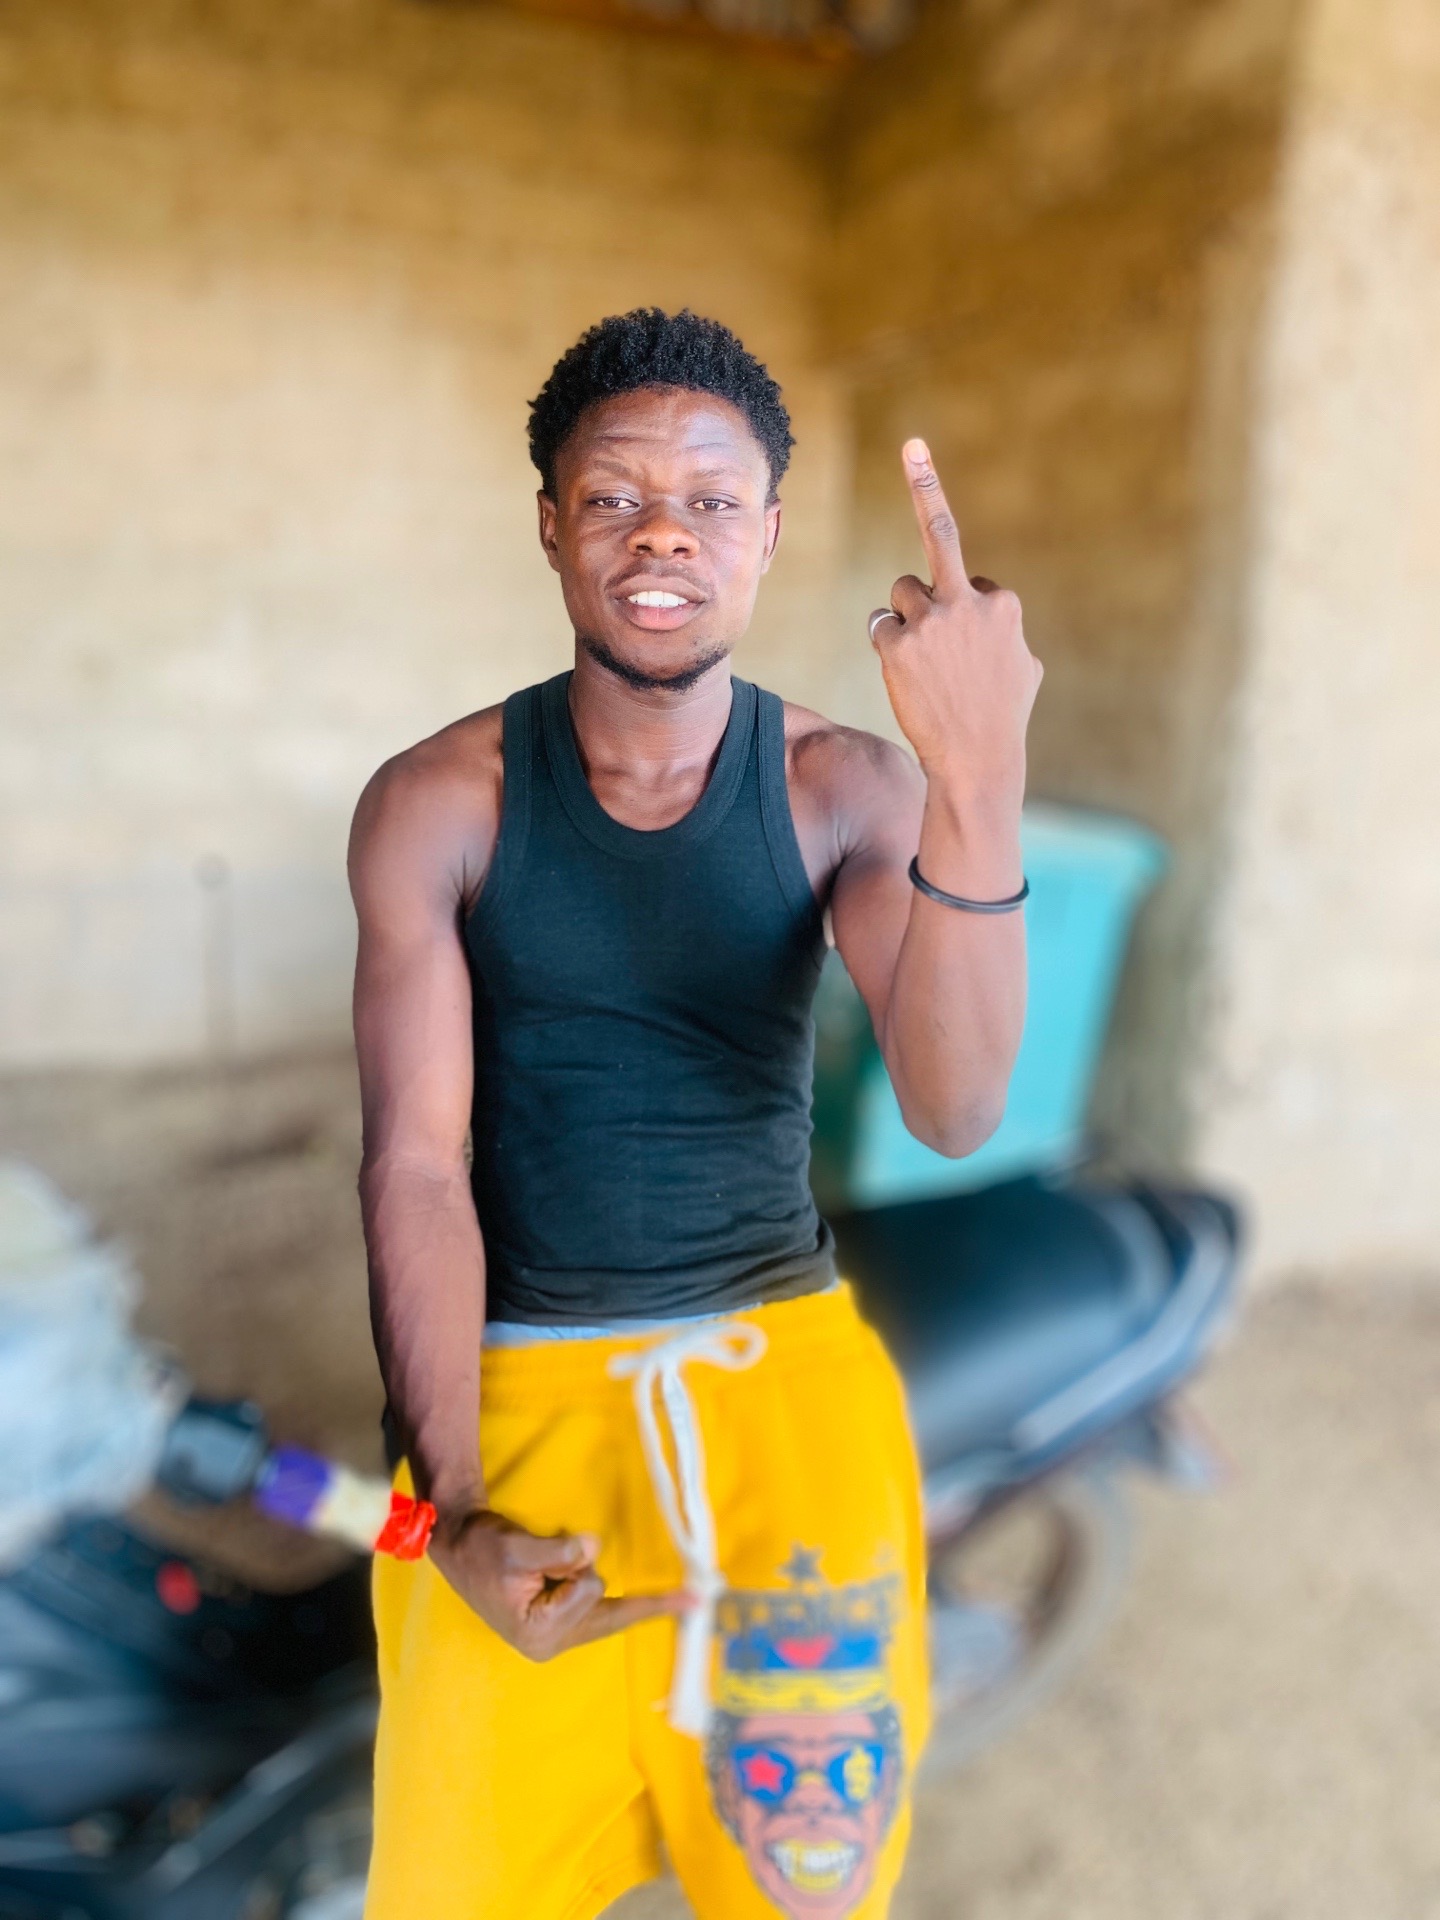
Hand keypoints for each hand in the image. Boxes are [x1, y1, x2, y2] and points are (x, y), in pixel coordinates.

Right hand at [429, 1507, 688, 1660]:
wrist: (458, 1544)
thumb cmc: (482, 1550)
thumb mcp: (517, 1548)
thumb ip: (557, 1552)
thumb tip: (591, 1547)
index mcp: (540, 1633)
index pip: (589, 1590)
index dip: (575, 1564)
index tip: (567, 1550)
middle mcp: (551, 1643)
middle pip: (611, 1614)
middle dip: (644, 1602)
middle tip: (699, 1601)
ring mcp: (556, 1635)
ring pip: (606, 1607)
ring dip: (590, 1579)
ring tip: (546, 1562)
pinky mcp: (558, 1622)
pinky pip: (600, 1609)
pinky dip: (607, 1594)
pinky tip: (620, 1589)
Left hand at [869, 440, 1041, 791]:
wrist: (977, 760)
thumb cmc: (1003, 715)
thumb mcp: (1025, 666)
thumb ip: (1009, 633)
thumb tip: (1004, 623)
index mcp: (1004, 602)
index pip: (972, 581)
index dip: (965, 611)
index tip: (971, 635)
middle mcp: (970, 602)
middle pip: (938, 539)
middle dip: (925, 486)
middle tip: (913, 446)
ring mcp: (933, 621)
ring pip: (901, 591)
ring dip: (904, 617)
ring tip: (923, 664)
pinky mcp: (899, 644)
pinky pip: (882, 625)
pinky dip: (888, 644)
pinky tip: (905, 675)